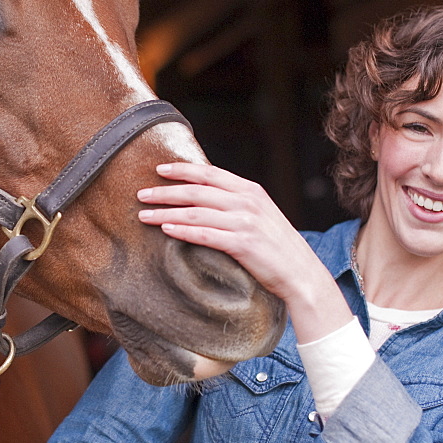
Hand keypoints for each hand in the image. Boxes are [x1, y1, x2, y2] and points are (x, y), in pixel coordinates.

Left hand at [137, 163, 352, 341]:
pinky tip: (166, 230)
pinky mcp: (242, 244)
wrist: (301, 272)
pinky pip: (205, 234)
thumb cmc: (277, 246)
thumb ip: (236, 202)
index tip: (159, 170)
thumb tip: (204, 197)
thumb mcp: (260, 214)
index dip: (182, 170)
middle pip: (196, 191)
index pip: (209, 173)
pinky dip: (183, 231)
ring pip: (195, 212)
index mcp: (250, 190)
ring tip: (145, 215)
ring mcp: (244, 222)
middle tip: (141, 194)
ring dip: (166, 213)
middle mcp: (246, 202)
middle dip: (165, 192)